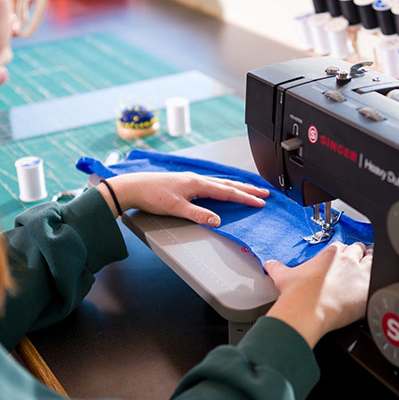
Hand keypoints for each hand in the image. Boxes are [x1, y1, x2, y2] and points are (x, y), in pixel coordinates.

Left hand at [98, 172, 269, 225]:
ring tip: (250, 190)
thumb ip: (198, 215)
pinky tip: (223, 189)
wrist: (133, 187)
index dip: (245, 197)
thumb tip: (218, 220)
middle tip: (264, 193)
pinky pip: (212, 183)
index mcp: (197, 184)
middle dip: (247, 189)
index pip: (227, 191)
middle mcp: (197, 179)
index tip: (260, 202)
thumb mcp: (176, 208)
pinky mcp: (186, 182)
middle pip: (228, 184)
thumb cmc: (151, 195)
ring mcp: (191, 180)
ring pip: (220, 183)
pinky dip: (223, 186)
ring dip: (237, 186)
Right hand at [263, 242, 372, 347]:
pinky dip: (379, 282)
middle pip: (359, 249)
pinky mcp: (369, 289)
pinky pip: (381, 279)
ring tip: (369, 272)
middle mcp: (347, 259)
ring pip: (373, 259)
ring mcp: (360, 273)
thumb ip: (276, 267)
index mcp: (330, 254)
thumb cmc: (297, 294)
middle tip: (355, 266)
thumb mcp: (283, 276)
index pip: (341, 246)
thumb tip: (270, 264)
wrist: (306, 311)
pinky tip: (375, 288)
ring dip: (371, 263)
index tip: (339, 260)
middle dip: (358, 255)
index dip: (341, 253)